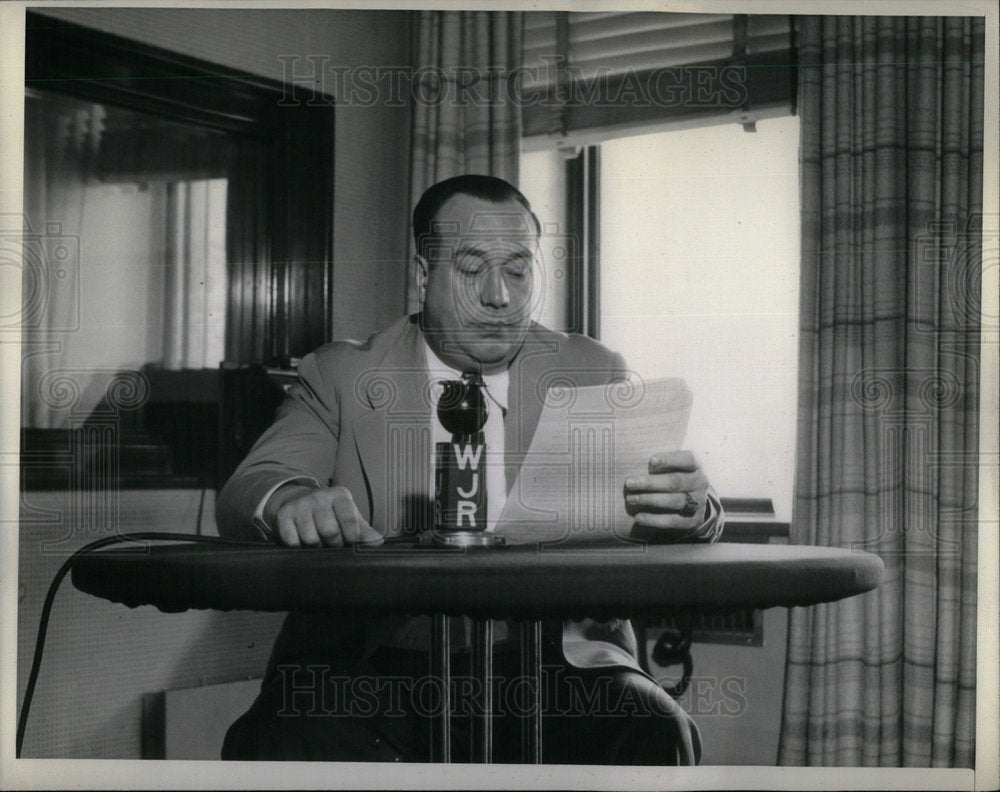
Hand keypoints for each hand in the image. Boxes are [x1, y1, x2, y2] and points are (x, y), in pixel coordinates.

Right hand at [265, 484, 383, 546]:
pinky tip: (302, 540)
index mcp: (340, 495)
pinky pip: (292, 541)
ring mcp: (300, 504)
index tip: (349, 541)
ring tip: (318, 540)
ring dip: (315, 546)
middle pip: (330, 532)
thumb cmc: (331, 513)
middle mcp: (319, 496)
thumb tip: (378, 542)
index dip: (351, 537)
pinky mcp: (283, 514)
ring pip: (310, 539)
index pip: (350, 520)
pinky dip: (298, 546)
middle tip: (332, 542)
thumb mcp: (349, 517)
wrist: (300, 501)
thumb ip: (364, 531)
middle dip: (333, 544)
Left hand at [623, 450, 708, 538]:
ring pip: (674, 501)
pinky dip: (653, 519)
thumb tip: (635, 463)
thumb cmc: (676, 477)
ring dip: (649, 500)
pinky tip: (639, 517)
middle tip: (630, 483)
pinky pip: (672, 520)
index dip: (670, 459)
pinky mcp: (692, 520)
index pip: (688, 459)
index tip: (651, 461)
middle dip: (650, 483)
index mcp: (696, 466)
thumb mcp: (676, 467)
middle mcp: (699, 483)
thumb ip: (661, 464)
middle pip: (675, 482)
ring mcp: (698, 503)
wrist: (695, 503)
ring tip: (631, 499)